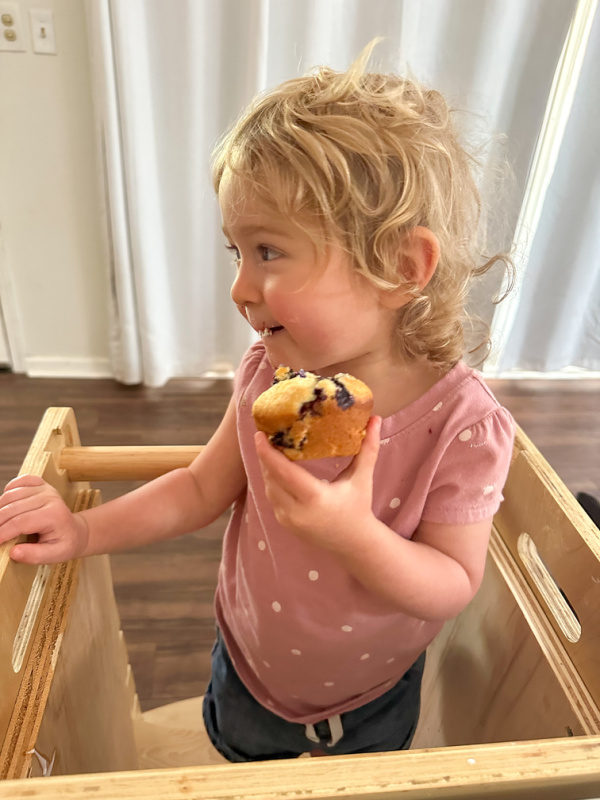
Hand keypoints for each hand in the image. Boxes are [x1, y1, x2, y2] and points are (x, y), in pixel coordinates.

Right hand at [0, 475, 88, 563]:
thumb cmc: (65, 544)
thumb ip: (34, 556)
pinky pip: (18, 482)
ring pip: (11, 495)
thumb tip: (13, 552)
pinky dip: (7, 492)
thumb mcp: (55, 555)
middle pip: (12, 508)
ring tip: (0, 525)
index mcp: (53, 515)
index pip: (20, 522)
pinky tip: (6, 506)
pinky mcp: (40, 484)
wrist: (75, 531)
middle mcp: (49, 498)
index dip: (2, 533)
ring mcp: (44, 489)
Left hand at [254, 416, 381, 552]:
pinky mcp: (284, 523)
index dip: (268, 454)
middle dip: (265, 456)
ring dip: (267, 468)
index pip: (284, 473)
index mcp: (316, 498)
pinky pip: (271, 498)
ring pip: (268, 488)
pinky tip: (274, 467)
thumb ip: (368, 449)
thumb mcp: (362, 478)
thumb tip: (375, 419)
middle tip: (265, 435)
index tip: (260, 435)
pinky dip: (271, 481)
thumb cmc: (358, 507)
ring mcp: (288, 520)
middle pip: (271, 478)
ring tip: (269, 447)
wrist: (354, 543)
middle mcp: (298, 511)